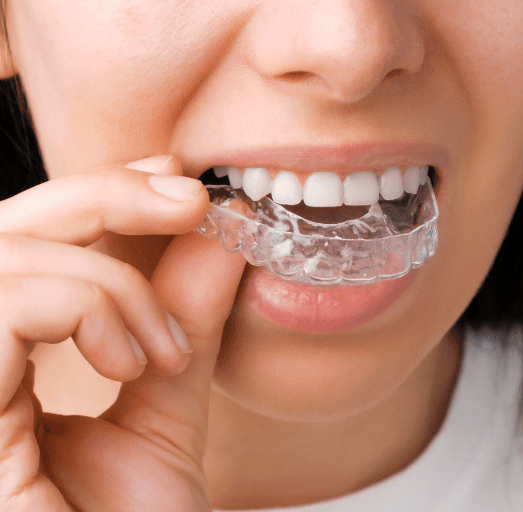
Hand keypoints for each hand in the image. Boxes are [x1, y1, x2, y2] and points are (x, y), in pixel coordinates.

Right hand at [0, 157, 245, 510]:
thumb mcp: (165, 414)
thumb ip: (182, 326)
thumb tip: (217, 238)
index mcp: (0, 369)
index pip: (26, 245)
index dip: (96, 193)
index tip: (176, 180)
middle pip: (2, 228)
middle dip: (103, 193)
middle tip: (192, 201)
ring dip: (106, 280)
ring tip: (158, 350)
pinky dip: (79, 307)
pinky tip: (128, 363)